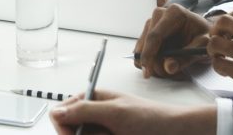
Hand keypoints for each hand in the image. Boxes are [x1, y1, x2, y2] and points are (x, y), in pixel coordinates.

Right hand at [49, 89, 215, 134]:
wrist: (176, 133)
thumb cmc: (152, 118)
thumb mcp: (115, 112)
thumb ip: (84, 111)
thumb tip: (56, 112)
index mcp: (92, 100)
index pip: (61, 113)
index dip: (64, 127)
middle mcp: (94, 116)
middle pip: (71, 132)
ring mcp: (102, 132)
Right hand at [133, 4, 211, 78]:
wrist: (203, 31)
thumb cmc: (204, 36)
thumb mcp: (202, 47)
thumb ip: (186, 57)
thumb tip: (168, 67)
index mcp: (174, 13)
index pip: (155, 36)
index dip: (149, 54)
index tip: (147, 71)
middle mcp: (160, 14)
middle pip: (147, 43)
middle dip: (154, 63)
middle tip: (170, 75)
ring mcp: (152, 21)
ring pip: (142, 48)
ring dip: (154, 63)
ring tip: (172, 68)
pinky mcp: (148, 30)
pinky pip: (143, 49)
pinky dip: (151, 60)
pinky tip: (165, 62)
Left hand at [207, 10, 232, 99]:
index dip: (227, 21)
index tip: (225, 31)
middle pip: (223, 22)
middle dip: (215, 31)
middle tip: (218, 41)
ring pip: (216, 43)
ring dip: (214, 50)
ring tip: (221, 57)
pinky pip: (219, 63)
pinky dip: (218, 66)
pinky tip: (226, 70)